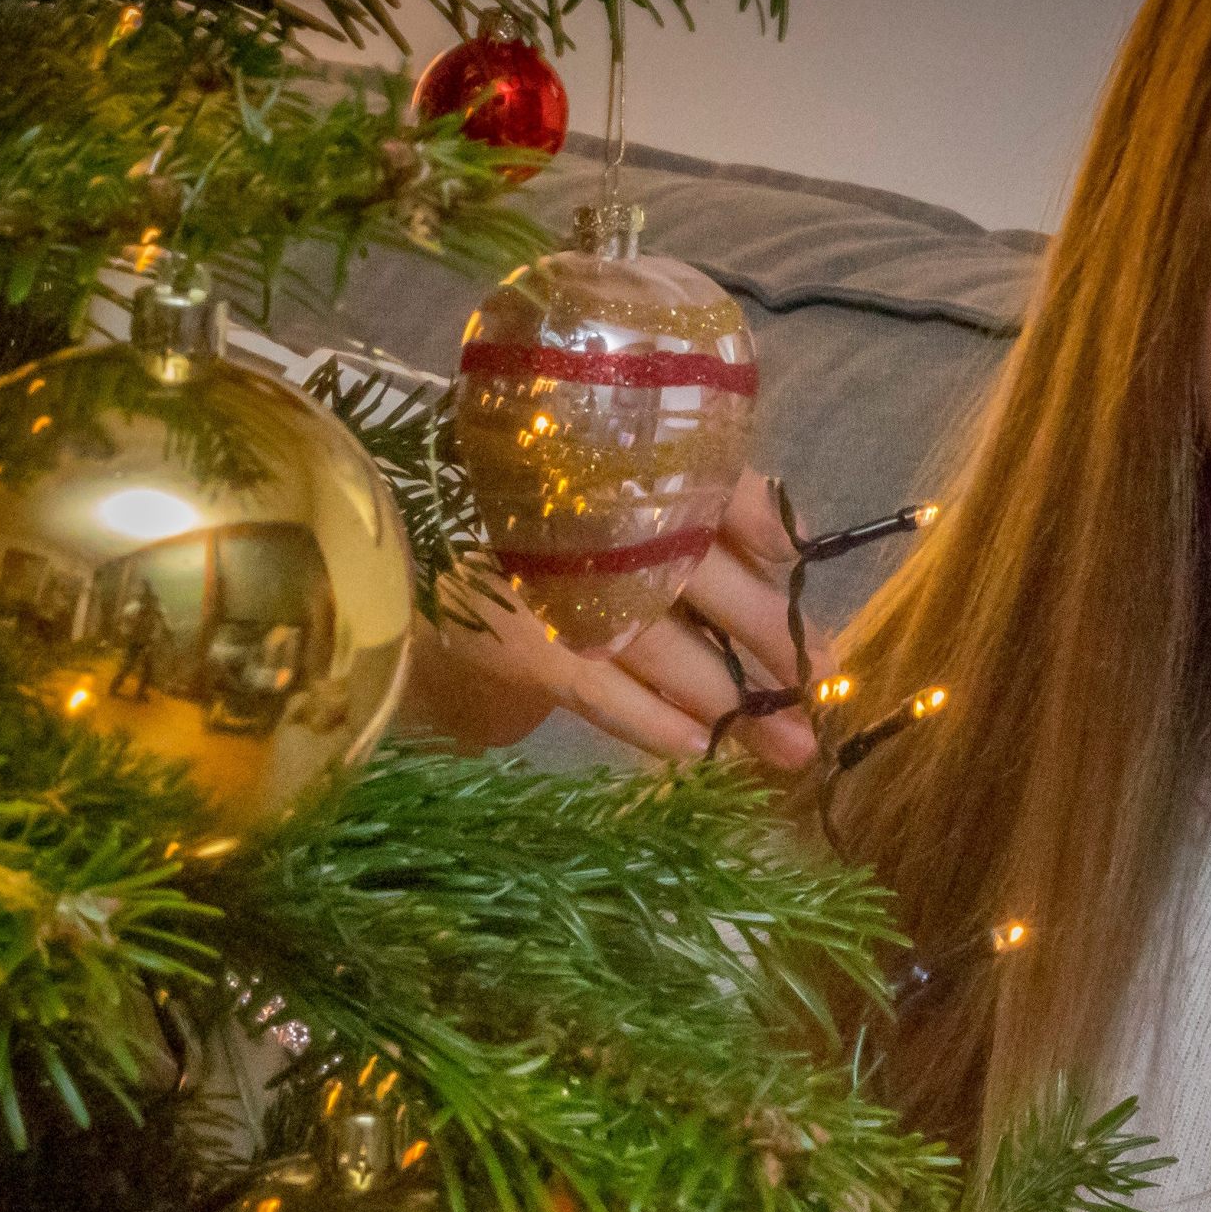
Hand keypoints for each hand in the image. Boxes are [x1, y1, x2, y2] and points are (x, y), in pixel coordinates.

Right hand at [401, 473, 817, 768]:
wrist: (391, 513)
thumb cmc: (517, 488)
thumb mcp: (612, 472)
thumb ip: (702, 499)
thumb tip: (793, 549)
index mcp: (628, 460)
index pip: (728, 497)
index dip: (779, 547)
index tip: (813, 590)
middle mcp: (598, 518)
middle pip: (710, 586)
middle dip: (773, 647)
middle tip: (819, 695)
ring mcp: (555, 582)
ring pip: (664, 648)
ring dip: (730, 704)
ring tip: (783, 749)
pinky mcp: (516, 639)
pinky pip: (597, 691)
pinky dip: (649, 723)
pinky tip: (695, 751)